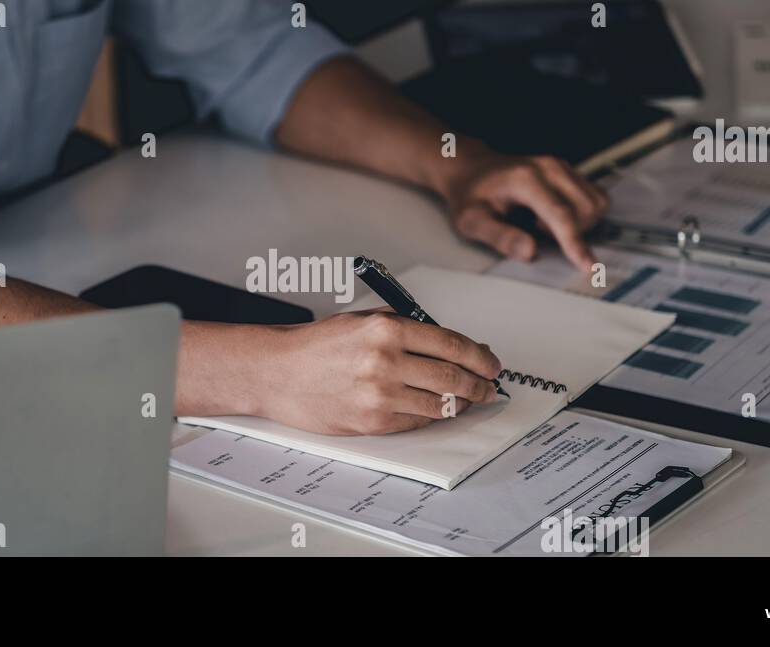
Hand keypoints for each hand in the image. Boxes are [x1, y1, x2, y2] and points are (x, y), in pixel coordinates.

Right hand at [257, 310, 502, 435]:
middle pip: (453, 377)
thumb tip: (456, 346)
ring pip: (440, 405)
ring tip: (468, 400)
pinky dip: (432, 417)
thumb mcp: (365, 320)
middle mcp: (385, 361)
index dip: (481, 357)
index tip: (492, 363)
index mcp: (387, 328)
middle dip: (479, 384)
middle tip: (489, 386)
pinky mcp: (371, 422)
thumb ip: (409, 328)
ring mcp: (379, 395)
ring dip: (462, 404)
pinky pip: (416, 422)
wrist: (278, 372)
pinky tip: (436, 409)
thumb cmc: (320, 345)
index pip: (453, 344)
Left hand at [442, 152, 608, 271]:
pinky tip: (556, 215)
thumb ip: (501, 237)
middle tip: (536, 230)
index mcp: (525, 179)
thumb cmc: (470, 197)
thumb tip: (530, 252)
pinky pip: (596, 197)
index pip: (561, 215)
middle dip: (571, 232)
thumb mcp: (472, 222)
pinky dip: (584, 214)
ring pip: (596, 203)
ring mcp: (561, 167)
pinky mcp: (569, 171)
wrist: (472, 170)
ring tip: (544, 222)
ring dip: (580, 223)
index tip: (588, 268)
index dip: (576, 244)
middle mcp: (549, 167)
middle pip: (585, 210)